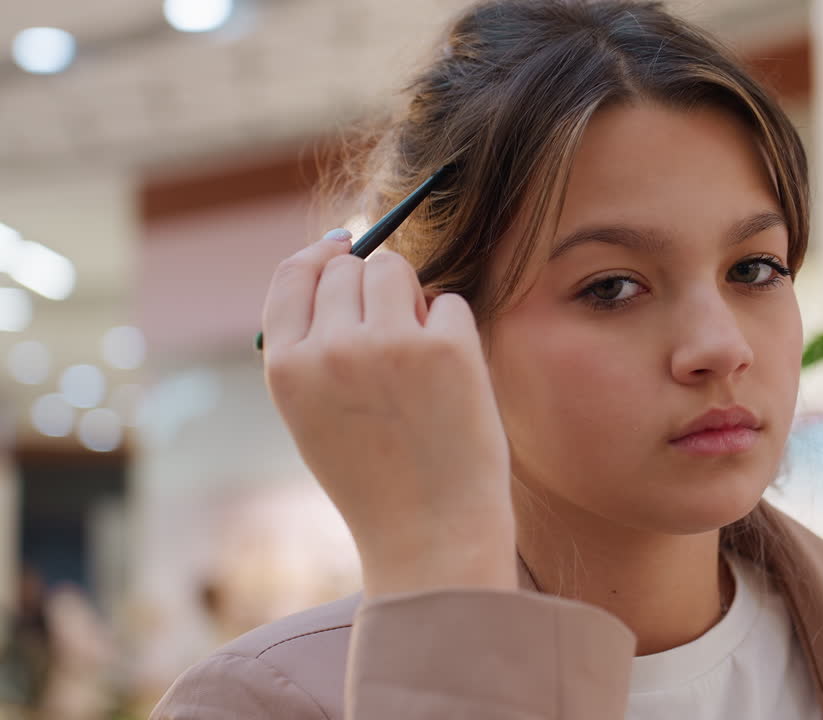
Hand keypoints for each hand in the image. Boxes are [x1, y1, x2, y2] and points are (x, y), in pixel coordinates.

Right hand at [261, 231, 514, 596]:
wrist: (431, 537)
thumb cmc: (379, 479)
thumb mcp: (315, 415)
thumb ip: (316, 347)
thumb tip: (341, 262)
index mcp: (287, 368)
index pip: (293, 278)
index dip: (320, 256)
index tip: (341, 245)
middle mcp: (331, 348)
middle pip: (350, 269)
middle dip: (374, 288)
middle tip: (396, 341)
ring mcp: (390, 343)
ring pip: (398, 270)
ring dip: (413, 298)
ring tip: (422, 358)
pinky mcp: (448, 347)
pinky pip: (450, 302)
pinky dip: (454, 330)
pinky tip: (452, 382)